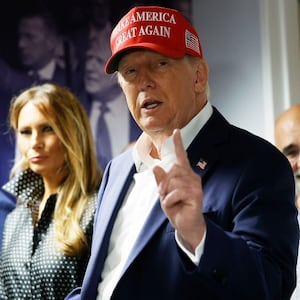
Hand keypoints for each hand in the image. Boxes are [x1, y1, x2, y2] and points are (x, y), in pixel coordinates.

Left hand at [153, 129, 205, 252]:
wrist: (185, 225)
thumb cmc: (176, 208)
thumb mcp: (164, 193)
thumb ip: (161, 180)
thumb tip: (156, 167)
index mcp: (184, 175)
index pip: (181, 157)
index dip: (178, 144)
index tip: (176, 132)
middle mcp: (192, 177)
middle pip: (172, 170)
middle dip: (164, 184)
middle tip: (165, 196)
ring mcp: (195, 185)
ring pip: (173, 181)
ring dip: (167, 194)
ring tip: (172, 202)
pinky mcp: (196, 194)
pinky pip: (176, 192)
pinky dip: (170, 201)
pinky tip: (176, 206)